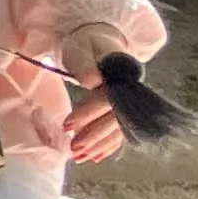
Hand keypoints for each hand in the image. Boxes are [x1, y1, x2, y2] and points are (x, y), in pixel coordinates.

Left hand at [60, 21, 133, 162]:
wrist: (102, 41)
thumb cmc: (88, 43)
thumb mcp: (82, 47)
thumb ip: (86, 63)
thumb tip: (93, 80)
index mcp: (121, 72)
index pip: (107, 97)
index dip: (88, 113)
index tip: (67, 125)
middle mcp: (130, 90)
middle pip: (115, 116)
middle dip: (94, 135)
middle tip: (74, 149)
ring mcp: (130, 101)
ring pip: (118, 126)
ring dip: (100, 144)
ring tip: (80, 157)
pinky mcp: (124, 108)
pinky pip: (119, 129)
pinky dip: (108, 144)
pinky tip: (97, 156)